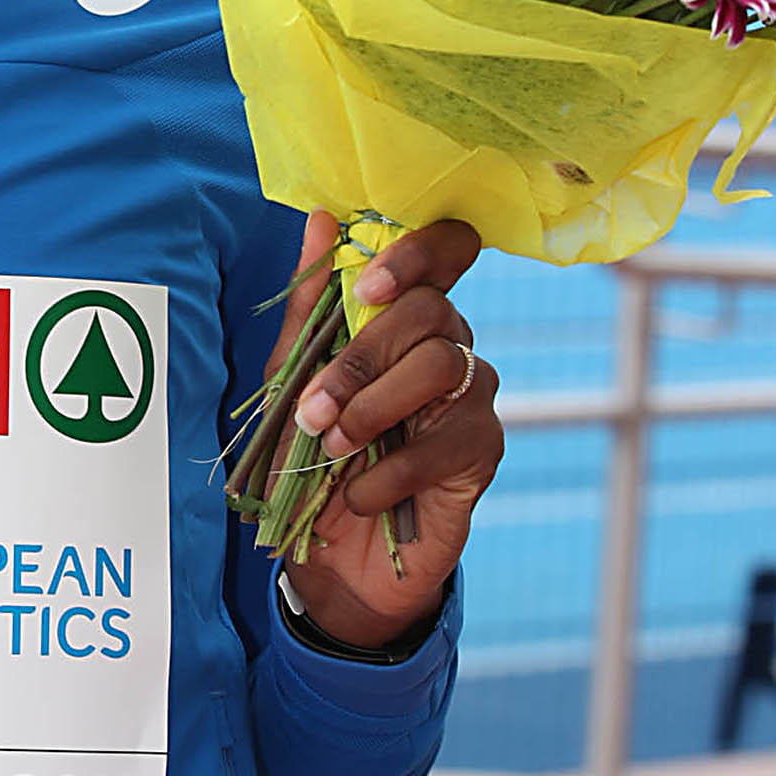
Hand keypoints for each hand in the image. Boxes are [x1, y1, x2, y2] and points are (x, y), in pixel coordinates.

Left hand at [264, 210, 502, 652]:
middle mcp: (451, 345)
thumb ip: (311, 304)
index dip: (418, 253)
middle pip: (434, 311)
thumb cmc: (315, 454)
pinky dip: (387, 470)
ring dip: (371, 407)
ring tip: (331, 446)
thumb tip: (320, 216)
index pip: (446, 250)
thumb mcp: (293, 377)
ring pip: (442, 366)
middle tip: (313, 408)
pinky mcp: (482, 452)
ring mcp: (474, 397)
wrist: (336, 558)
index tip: (367, 283)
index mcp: (406, 315)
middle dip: (361, 358)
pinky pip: (445, 441)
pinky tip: (359, 495)